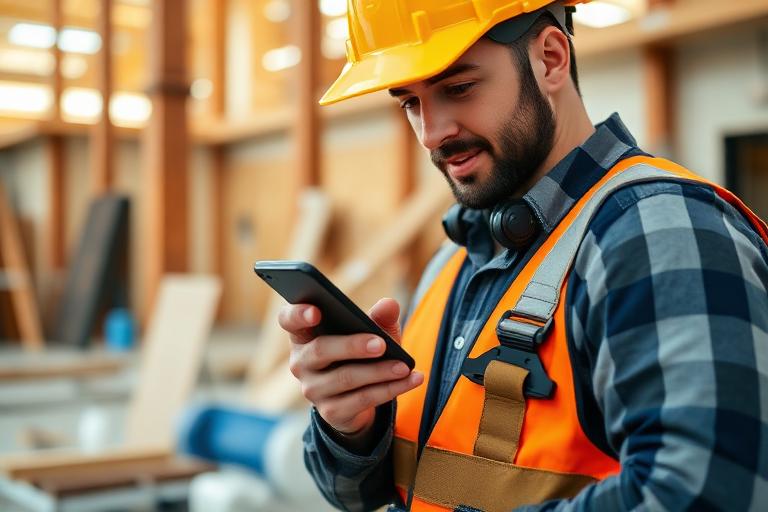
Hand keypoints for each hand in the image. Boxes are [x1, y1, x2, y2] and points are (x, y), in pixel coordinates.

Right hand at [279, 298, 422, 436]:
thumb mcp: (371, 333)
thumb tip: (389, 304)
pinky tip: (411, 379)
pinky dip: (390, 389)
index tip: (316, 311)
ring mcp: (313, 389)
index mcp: (304, 335)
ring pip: (346, 378)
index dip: (298, 314)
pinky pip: (362, 399)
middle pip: (320, 350)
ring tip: (404, 366)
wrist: (358, 401)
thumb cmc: (361, 354)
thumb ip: (379, 318)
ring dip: (379, 372)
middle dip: (352, 346)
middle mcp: (301, 362)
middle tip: (380, 344)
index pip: (289, 320)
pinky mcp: (330, 412)